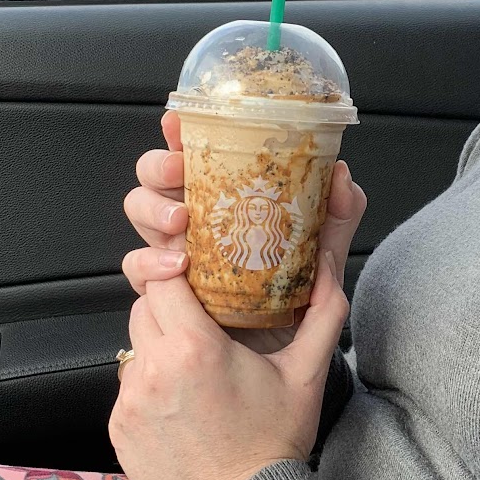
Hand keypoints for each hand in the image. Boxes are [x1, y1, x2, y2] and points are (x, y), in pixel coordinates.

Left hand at [109, 246, 348, 479]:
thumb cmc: (274, 445)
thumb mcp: (307, 374)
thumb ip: (323, 313)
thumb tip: (329, 269)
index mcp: (194, 347)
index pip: (164, 279)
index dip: (178, 271)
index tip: (197, 275)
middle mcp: (153, 369)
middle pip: (145, 308)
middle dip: (170, 308)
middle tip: (203, 326)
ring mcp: (130, 401)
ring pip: (136, 347)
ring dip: (159, 348)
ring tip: (195, 371)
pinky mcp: (118, 430)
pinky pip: (129, 389)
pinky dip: (150, 388)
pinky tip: (182, 407)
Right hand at [122, 110, 366, 354]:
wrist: (283, 359)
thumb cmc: (296, 297)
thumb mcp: (323, 252)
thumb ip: (337, 214)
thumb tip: (340, 174)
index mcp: (223, 198)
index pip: (195, 156)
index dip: (179, 133)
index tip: (178, 121)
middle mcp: (192, 219)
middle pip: (154, 176)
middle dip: (158, 166)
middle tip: (180, 172)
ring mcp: (173, 251)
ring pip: (140, 212)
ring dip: (154, 209)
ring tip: (181, 222)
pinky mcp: (163, 291)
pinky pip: (139, 268)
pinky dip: (151, 263)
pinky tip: (177, 268)